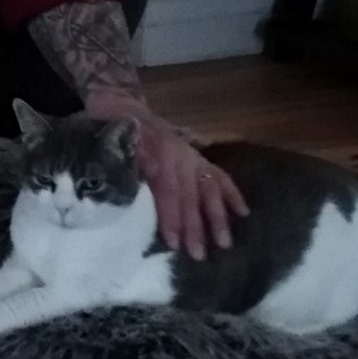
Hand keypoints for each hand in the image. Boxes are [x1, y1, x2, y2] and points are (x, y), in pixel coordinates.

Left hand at [86, 92, 247, 258]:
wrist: (121, 104)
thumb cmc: (114, 129)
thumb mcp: (114, 139)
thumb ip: (133, 154)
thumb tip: (150, 171)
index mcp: (159, 153)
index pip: (167, 191)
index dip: (171, 217)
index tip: (174, 243)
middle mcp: (179, 156)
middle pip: (189, 196)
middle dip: (195, 227)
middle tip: (198, 254)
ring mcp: (191, 156)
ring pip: (208, 188)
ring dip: (217, 216)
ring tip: (224, 242)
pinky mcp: (198, 156)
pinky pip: (219, 175)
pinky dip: (232, 192)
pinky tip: (244, 212)